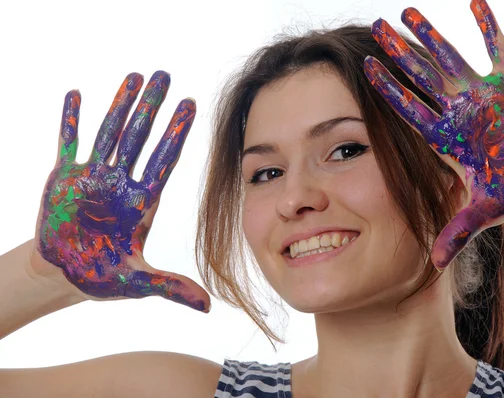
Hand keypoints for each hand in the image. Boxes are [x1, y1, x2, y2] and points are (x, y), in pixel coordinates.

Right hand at [33, 71, 210, 312]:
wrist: (63, 274)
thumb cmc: (101, 275)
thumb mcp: (137, 282)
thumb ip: (171, 288)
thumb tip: (209, 306)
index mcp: (143, 202)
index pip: (164, 160)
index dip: (176, 133)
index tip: (191, 105)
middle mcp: (122, 183)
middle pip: (139, 137)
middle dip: (151, 107)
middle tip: (165, 76)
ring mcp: (93, 177)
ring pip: (109, 133)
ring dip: (119, 105)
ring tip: (135, 76)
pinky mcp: (63, 177)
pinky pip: (68, 143)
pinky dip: (71, 121)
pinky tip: (77, 95)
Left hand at [363, 0, 503, 270]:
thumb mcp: (488, 210)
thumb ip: (460, 231)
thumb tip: (433, 262)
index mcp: (448, 138)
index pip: (410, 110)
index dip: (388, 90)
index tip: (364, 69)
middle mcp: (459, 111)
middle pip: (422, 77)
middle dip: (400, 54)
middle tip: (375, 28)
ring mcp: (483, 94)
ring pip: (451, 57)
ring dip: (432, 34)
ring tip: (407, 12)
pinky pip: (497, 47)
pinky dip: (488, 25)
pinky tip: (474, 2)